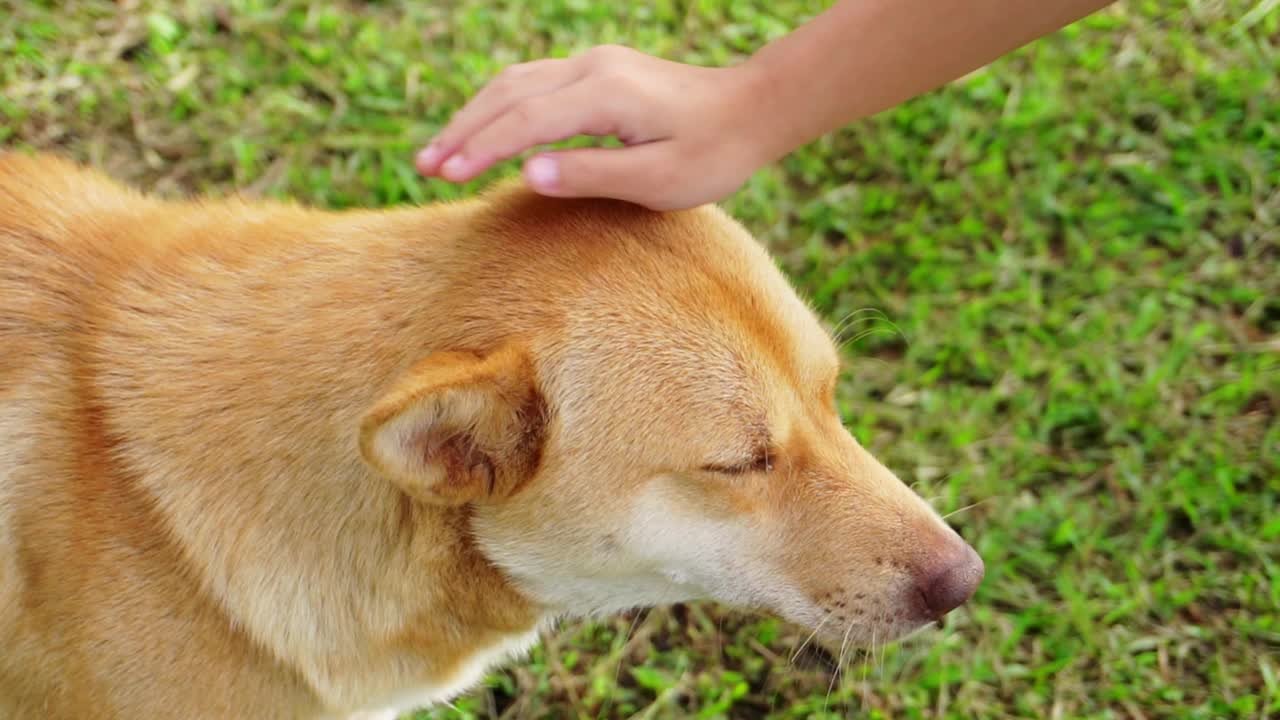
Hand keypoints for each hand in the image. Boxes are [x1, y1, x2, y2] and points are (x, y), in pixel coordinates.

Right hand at [415, 45, 768, 210]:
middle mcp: (592, 68)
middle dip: (462, 130)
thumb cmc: (713, 153)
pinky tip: (485, 131)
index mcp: (603, 94)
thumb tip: (526, 173)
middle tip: (425, 167)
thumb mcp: (656, 180)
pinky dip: (501, 108)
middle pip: (507, 93)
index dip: (478, 149)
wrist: (753, 109)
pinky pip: (535, 84)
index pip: (522, 121)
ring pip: (516, 83)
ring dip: (475, 116)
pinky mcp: (600, 72)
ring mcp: (595, 65)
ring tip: (443, 152)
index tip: (443, 176)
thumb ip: (589, 175)